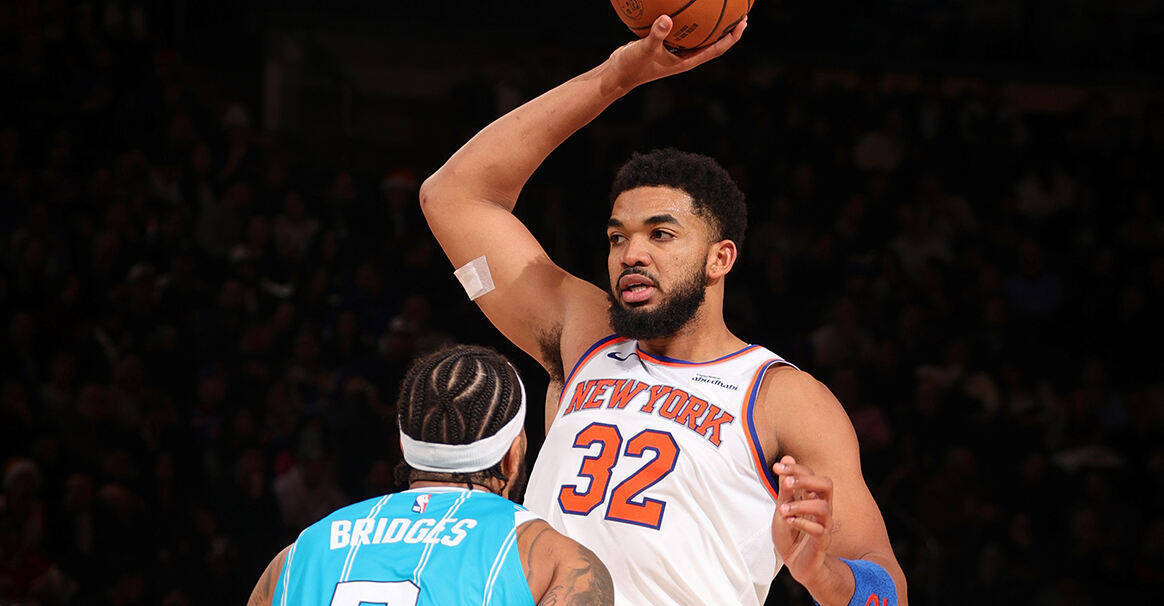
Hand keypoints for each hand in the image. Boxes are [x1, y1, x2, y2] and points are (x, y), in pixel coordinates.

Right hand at [605, 14, 746, 93]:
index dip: (731, 37)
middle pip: (713, 42)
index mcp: (686, 61)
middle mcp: (684, 57)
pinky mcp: (665, 45)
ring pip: (698, 36)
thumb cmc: (632, 65)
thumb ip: (657, 34)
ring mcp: (675, 51)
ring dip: (709, 24)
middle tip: (739, 11)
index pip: (716, 49)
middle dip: (727, 28)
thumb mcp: (645, 48)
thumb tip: (667, 18)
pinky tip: (684, 5)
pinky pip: (680, 30)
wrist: (616, 73)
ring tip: (717, 7)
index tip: (743, 22)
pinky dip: (686, 19)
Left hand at [772, 455, 834, 588]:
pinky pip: (820, 530)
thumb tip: (787, 458)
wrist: (795, 562)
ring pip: (824, 507)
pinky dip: (802, 523)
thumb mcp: (782, 507)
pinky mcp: (822, 541)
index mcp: (812, 497)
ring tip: (783, 510)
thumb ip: (785, 487)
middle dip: (805, 480)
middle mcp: (821, 508)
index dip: (794, 468)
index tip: (776, 467)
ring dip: (800, 505)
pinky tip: (789, 522)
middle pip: (826, 484)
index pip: (810, 474)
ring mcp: (824, 524)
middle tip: (785, 483)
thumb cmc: (790, 533)